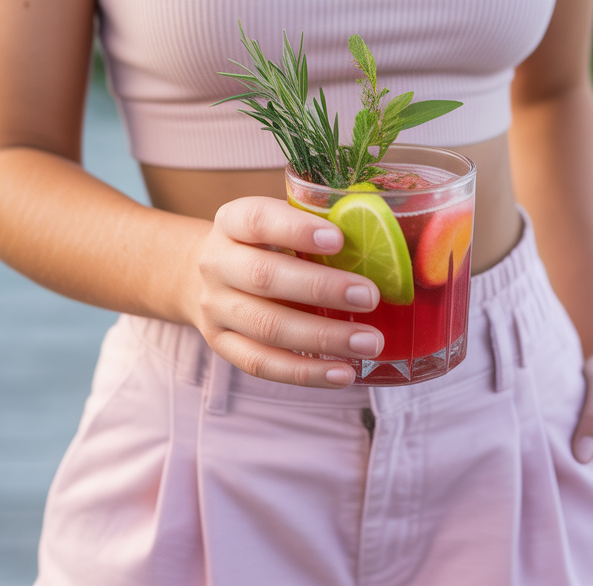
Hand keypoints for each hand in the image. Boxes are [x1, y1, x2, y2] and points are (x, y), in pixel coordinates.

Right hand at [191, 196, 384, 387]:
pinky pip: (262, 364)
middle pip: (264, 277)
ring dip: (323, 337)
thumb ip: (317, 229)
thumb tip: (385, 243)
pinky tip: (343, 373)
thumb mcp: (278, 225)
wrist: (208, 276)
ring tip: (369, 342)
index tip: (339, 239)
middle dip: (321, 289)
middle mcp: (216, 263)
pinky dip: (306, 372)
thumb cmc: (264, 246)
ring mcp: (215, 308)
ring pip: (266, 327)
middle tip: (370, 297)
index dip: (296, 230)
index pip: (257, 220)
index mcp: (232, 222)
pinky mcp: (223, 345)